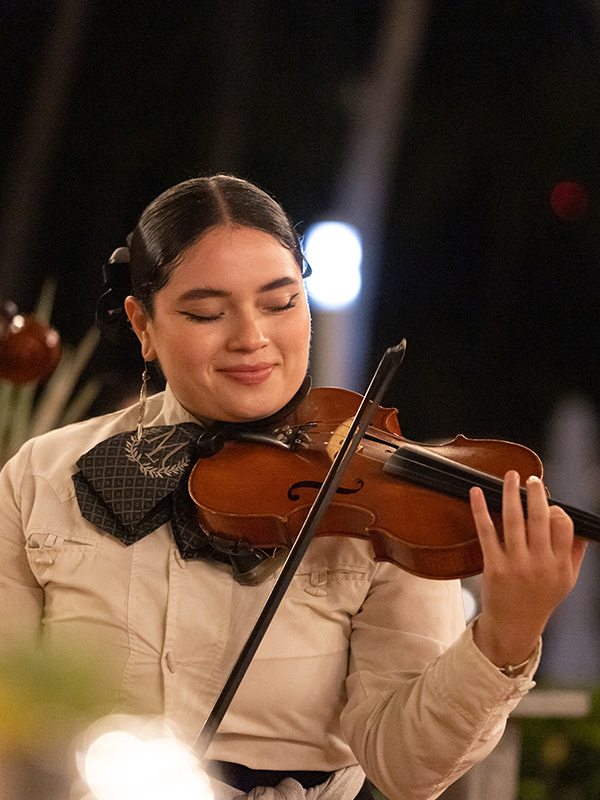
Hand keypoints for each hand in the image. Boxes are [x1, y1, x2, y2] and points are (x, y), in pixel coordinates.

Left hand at [469, 470, 586, 668]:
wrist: (513, 627)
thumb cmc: (540, 600)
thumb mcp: (567, 581)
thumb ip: (575, 554)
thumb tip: (580, 526)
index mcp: (559, 565)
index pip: (562, 525)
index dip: (554, 509)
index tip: (547, 503)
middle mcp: (539, 564)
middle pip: (538, 518)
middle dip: (535, 493)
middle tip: (531, 478)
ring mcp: (515, 565)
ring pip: (513, 520)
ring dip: (510, 493)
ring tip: (509, 476)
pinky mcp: (493, 567)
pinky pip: (486, 532)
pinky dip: (480, 510)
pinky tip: (477, 493)